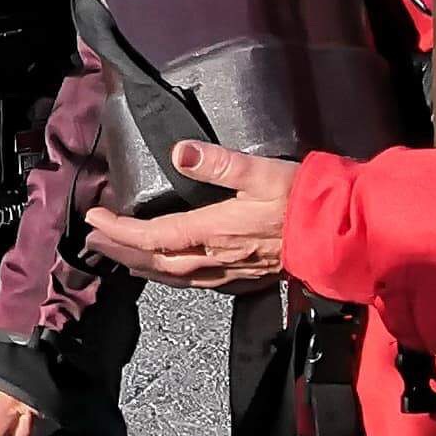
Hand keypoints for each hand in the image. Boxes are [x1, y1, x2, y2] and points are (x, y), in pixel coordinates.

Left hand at [79, 141, 300, 291]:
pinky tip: (165, 272)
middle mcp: (217, 258)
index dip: (120, 230)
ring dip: (141, 266)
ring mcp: (230, 273)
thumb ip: (220, 162)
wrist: (342, 234)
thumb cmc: (302, 198)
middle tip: (93, 241)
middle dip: (121, 250)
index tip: (94, 219)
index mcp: (215, 231)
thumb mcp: (262, 171)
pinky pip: (194, 284)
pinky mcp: (244, 279)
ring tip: (118, 257)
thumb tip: (178, 152)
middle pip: (156, 261)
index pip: (154, 236)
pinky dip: (169, 278)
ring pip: (174, 278)